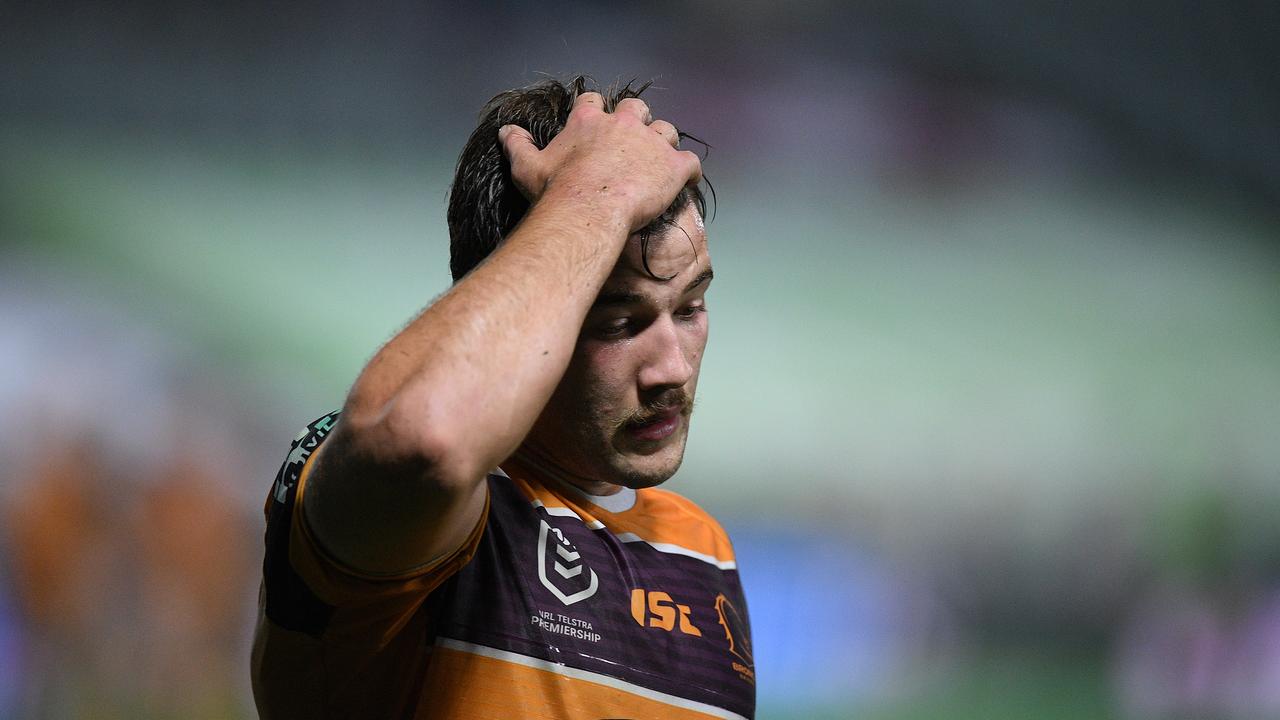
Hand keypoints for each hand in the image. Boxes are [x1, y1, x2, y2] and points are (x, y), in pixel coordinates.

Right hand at [498, 92, 701, 233]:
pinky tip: (687, 181)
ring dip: (664, 143)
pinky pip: (691, 162)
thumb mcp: (526, 167)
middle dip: (637, 122)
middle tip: (633, 143)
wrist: (588, 211)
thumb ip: (517, 145)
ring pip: (668, 131)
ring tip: (660, 161)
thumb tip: (505, 131)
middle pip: (637, 109)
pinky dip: (689, 171)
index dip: (597, 110)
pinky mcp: (674, 166)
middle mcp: (623, 123)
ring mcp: (652, 143)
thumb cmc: (556, 191)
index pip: (594, 101)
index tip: (598, 123)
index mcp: (589, 120)